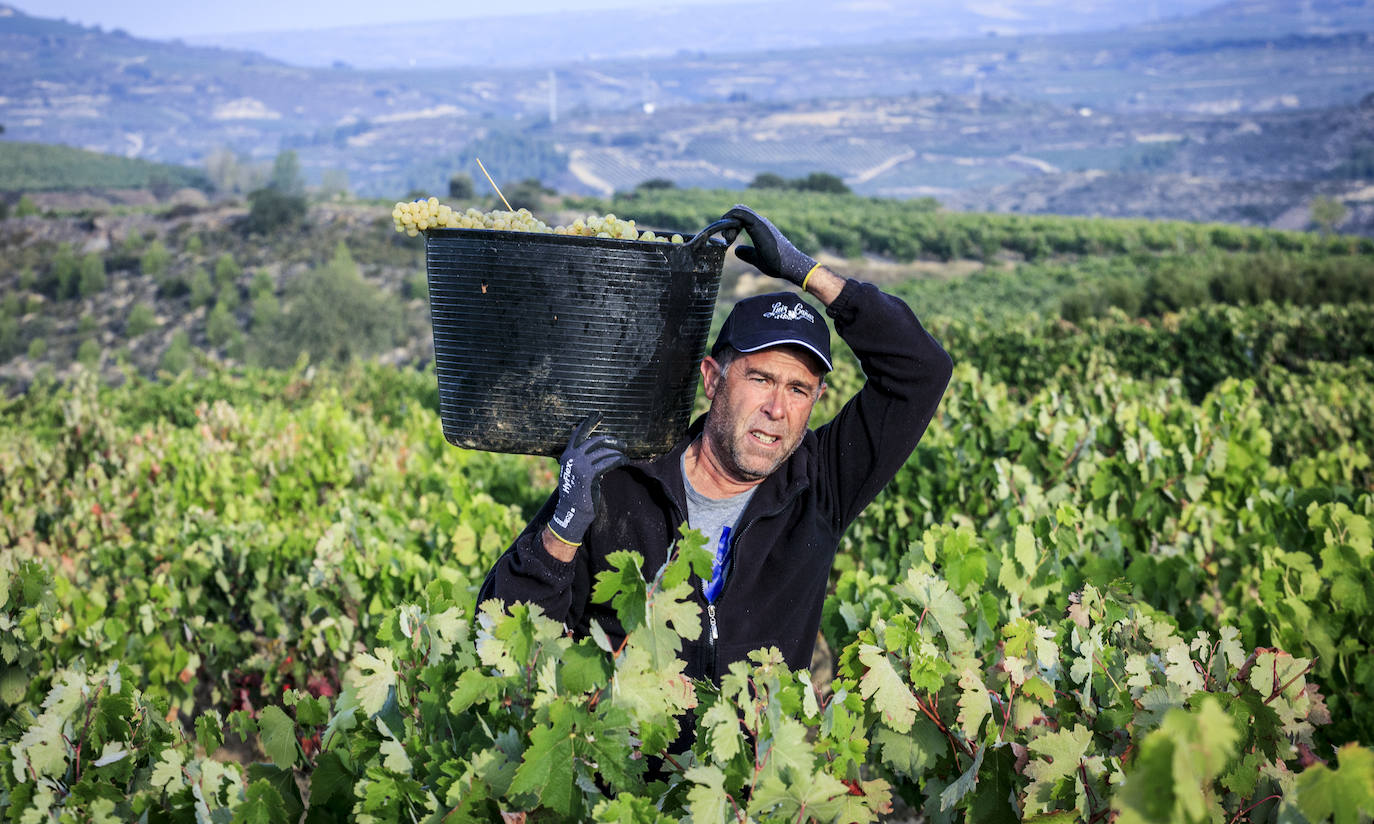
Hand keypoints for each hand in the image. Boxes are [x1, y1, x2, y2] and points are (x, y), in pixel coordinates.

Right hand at [546, 415, 627, 546]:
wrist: (571, 513)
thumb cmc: (577, 495)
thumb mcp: (578, 474)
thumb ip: (586, 462)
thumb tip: (604, 454)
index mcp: (566, 455)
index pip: (577, 434)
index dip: (588, 423)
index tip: (598, 414)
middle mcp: (571, 458)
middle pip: (595, 441)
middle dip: (611, 441)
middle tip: (623, 443)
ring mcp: (579, 465)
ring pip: (603, 452)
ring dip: (617, 453)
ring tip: (624, 456)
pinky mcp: (589, 475)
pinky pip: (608, 463)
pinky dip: (618, 460)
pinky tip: (625, 461)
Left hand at [722, 204, 819, 288]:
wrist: (789, 265)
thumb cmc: (776, 263)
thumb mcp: (756, 258)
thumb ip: (747, 253)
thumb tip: (736, 250)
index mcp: (759, 228)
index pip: (741, 216)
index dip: (730, 224)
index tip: (728, 239)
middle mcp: (760, 222)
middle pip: (739, 210)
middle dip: (727, 221)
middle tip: (727, 238)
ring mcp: (760, 222)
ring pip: (739, 210)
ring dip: (728, 221)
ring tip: (728, 238)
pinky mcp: (759, 226)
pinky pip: (741, 214)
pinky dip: (731, 220)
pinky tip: (730, 235)